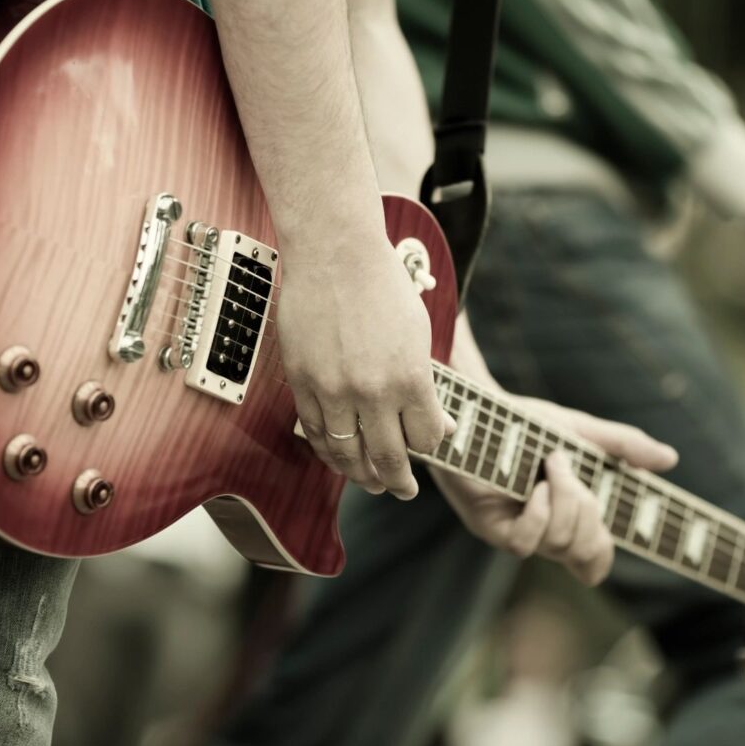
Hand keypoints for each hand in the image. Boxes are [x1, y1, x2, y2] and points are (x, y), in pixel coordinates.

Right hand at [279, 233, 451, 498]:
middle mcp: (373, 392)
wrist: (335, 254)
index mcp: (412, 379)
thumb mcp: (420, 334)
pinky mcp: (302, 383)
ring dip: (361, 475)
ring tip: (370, 482)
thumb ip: (427, 386)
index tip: (425, 444)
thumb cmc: (383, 287)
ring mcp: (334, 391)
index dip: (428, 446)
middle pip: (389, 458)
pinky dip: (327, 450)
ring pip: (348, 454)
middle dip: (399, 482)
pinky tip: (337, 456)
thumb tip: (441, 427)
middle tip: (402, 492)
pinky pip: (315, 433)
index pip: (426, 440)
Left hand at [432, 395, 678, 585]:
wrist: (478, 407)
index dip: (603, 553)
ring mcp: (514, 530)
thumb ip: (623, 446)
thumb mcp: (580, 430)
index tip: (608, 521)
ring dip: (565, 501)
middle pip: (585, 550)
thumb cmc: (524, 422)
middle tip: (565, 466)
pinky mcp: (488, 526)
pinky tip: (536, 488)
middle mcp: (540, 530)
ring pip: (559, 545)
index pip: (592, 562)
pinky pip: (525, 543)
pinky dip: (540, 513)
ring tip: (550, 465)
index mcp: (564, 517)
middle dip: (587, 508)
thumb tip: (671, 460)